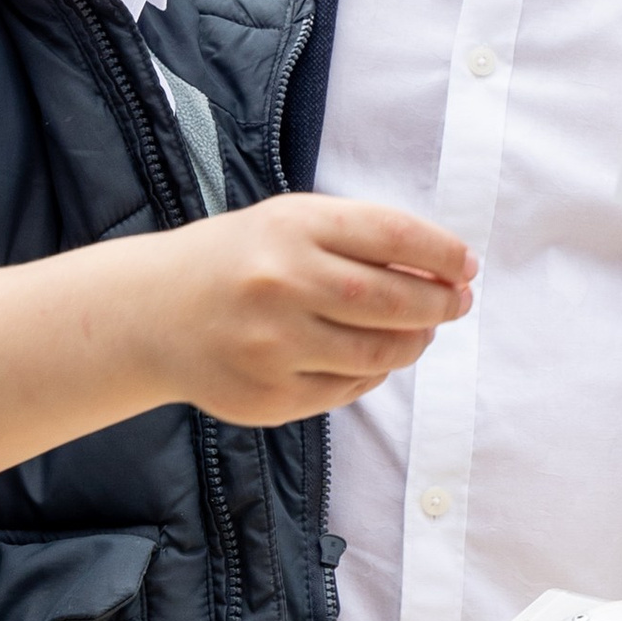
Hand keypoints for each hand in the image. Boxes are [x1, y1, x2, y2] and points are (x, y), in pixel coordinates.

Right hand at [158, 196, 475, 425]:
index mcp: (292, 228)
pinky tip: (371, 358)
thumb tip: (443, 268)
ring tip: (420, 332)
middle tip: (458, 303)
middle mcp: (282, 284)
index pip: (393, 237)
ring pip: (379, 353)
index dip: (443, 252)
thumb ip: (359, 239)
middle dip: (440, 303)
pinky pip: (348, 389)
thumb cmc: (237, 261)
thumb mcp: (290, 225)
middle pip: (394, 299)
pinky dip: (373, 374)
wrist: (154, 313)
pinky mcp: (270, 395)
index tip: (468, 265)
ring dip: (414, 342)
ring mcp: (274, 345)